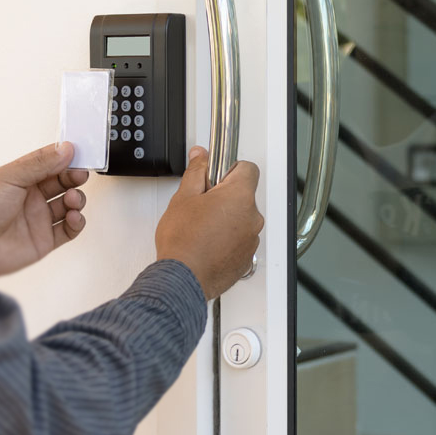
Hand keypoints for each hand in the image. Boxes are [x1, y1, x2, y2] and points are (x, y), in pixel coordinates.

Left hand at [0, 143, 89, 284]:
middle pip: (62, 183)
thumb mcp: (8, 177)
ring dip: (77, 199)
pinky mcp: (44, 240)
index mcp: (19, 179)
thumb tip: (65, 149)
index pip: (48, 163)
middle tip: (80, 175)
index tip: (78, 154)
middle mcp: (30, 198)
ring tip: (72, 199)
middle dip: (74, 177)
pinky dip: (76, 222)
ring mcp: (38, 219)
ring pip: (68, 204)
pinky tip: (73, 217)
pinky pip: (69, 229)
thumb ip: (39, 163)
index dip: (64, 158)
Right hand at [156, 147, 263, 299]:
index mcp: (239, 196)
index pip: (248, 169)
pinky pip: (240, 239)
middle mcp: (252, 216)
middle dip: (225, 195)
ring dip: (227, 218)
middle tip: (202, 204)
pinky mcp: (247, 257)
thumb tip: (200, 156)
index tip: (217, 175)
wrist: (183, 279)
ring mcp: (251, 238)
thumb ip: (196, 171)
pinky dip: (228, 238)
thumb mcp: (184, 197)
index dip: (230, 169)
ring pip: (242, 218)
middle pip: (244, 195)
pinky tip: (208, 242)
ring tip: (202, 227)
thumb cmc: (183, 242)